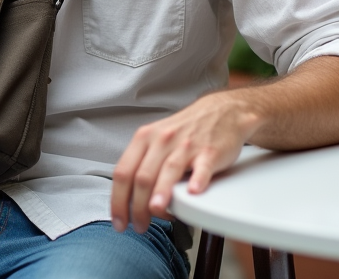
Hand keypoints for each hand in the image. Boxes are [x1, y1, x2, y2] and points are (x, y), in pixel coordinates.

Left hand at [110, 91, 261, 233]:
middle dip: (137, 206)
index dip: (117, 200)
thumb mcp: (155, 139)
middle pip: (142, 176)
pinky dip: (197, 180)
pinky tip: (193, 192)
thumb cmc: (185, 130)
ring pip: (168, 170)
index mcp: (144, 138)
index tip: (120, 220)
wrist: (220, 112)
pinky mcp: (209, 152)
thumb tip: (128, 199)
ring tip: (156, 211)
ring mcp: (186, 146)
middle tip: (140, 225)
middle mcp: (162, 140)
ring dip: (160, 193)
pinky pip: (202, 167)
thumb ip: (142, 165)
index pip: (122, 172)